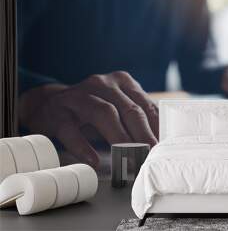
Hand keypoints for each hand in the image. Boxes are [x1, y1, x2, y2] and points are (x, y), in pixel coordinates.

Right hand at [18, 71, 158, 167]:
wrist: (49, 104)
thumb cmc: (93, 109)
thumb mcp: (118, 106)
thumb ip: (138, 117)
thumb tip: (162, 142)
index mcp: (122, 81)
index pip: (146, 105)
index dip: (157, 129)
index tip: (164, 149)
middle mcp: (102, 83)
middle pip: (129, 110)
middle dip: (143, 136)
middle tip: (151, 158)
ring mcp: (79, 95)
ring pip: (104, 114)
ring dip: (120, 139)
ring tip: (130, 161)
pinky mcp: (58, 112)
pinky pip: (71, 129)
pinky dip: (83, 146)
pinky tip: (94, 160)